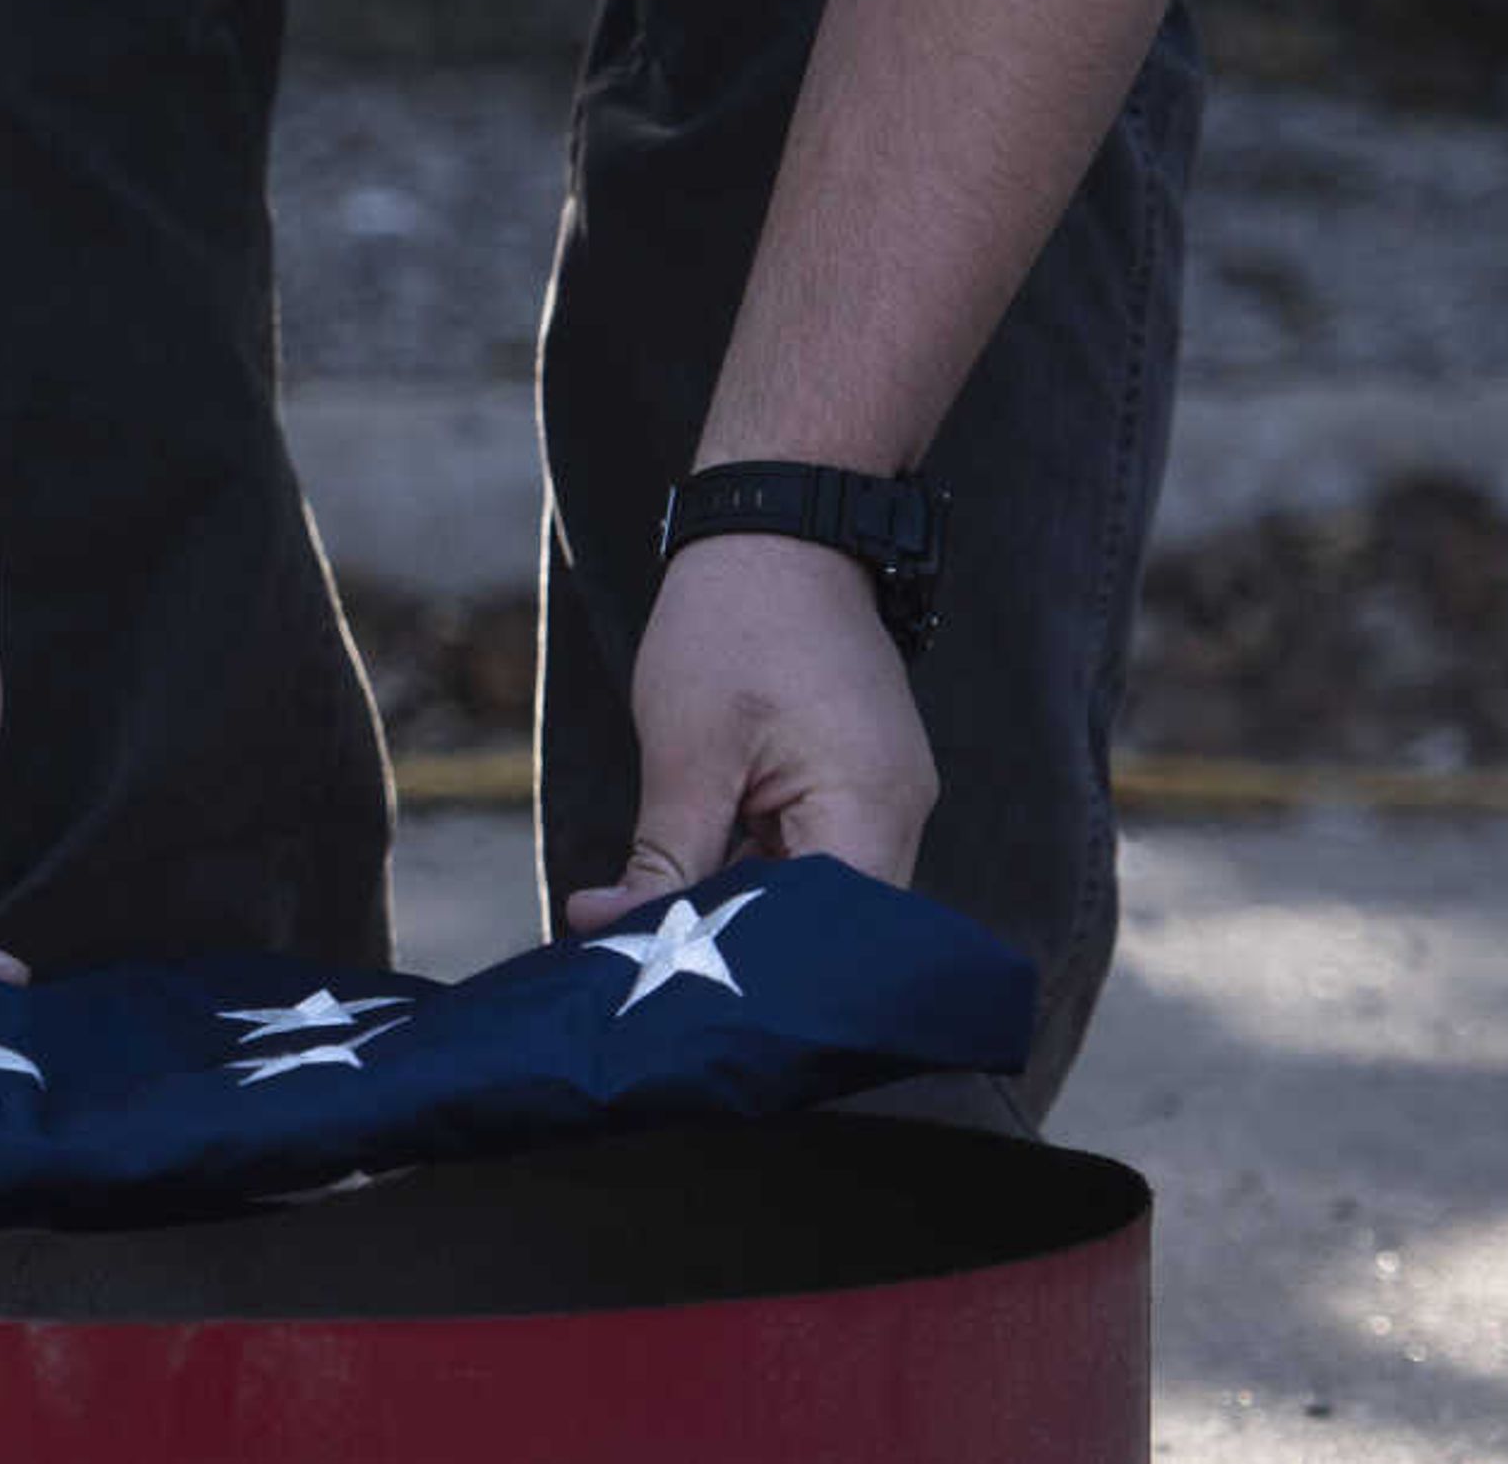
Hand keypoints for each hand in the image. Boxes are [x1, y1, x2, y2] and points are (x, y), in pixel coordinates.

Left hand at [564, 534, 937, 932]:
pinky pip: (811, 856)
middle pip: (826, 926)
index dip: (749, 966)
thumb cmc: (732, 623)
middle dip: (741, 947)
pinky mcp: (855, 784)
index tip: (669, 981)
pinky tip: (690, 886)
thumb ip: (666, 861)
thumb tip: (611, 934)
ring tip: (659, 934)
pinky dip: (754, 873)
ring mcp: (880, 799)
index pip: (826, 936)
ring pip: (812, 895)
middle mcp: (896, 814)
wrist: (778, 528)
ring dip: (741, 910)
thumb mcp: (686, 753)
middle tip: (653, 969)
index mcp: (871, 808)